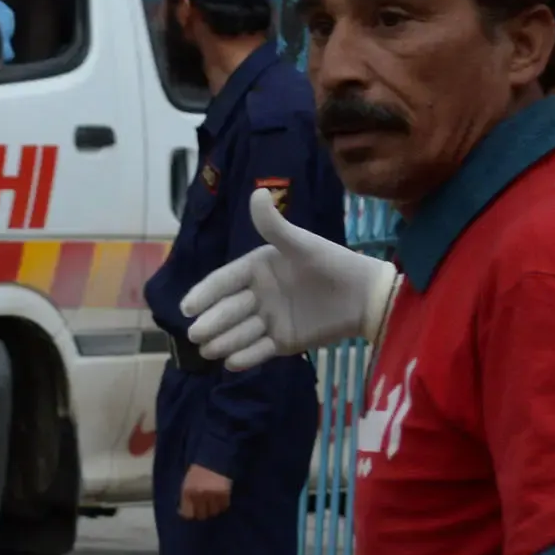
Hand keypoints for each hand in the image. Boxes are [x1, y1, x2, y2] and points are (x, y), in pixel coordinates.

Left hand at [179, 464, 232, 520]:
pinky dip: (222, 504)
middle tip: (204, 508)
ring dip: (213, 508)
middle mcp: (199, 495)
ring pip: (214, 512)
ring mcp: (213, 495)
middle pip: (202, 515)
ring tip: (213, 502)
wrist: (214, 458)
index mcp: (187, 492)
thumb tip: (183, 512)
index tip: (192, 512)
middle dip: (202, 512)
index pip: (187, 514)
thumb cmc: (198, 470)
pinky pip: (224, 506)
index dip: (190, 514)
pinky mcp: (225, 494)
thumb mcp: (187, 483)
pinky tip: (220, 498)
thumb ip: (186, 497)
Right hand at [182, 189, 398, 370]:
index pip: (224, 281)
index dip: (204, 293)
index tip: (188, 307)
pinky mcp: (283, 342)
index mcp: (256, 270)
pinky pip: (259, 351)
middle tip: (196, 335)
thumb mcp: (301, 244)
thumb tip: (257, 192)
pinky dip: (246, 357)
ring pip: (239, 333)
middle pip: (227, 310)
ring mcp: (268, 320)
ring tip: (210, 351)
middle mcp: (257, 296)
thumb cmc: (331, 263)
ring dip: (223, 342)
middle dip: (211, 323)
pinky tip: (232, 362)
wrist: (366, 295)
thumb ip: (275, 226)